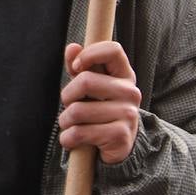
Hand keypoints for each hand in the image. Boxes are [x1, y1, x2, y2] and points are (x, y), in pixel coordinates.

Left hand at [59, 41, 141, 164]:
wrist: (116, 147)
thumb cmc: (98, 110)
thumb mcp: (89, 87)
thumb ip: (78, 66)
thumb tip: (72, 47)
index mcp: (124, 75)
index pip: (113, 50)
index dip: (89, 54)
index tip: (77, 67)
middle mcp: (130, 92)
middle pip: (86, 81)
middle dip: (67, 96)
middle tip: (69, 106)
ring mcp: (128, 114)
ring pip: (77, 111)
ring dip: (65, 121)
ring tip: (71, 125)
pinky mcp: (120, 135)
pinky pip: (80, 133)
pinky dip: (68, 139)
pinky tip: (72, 140)